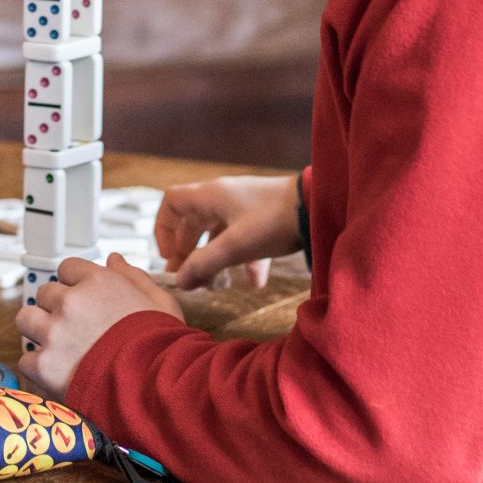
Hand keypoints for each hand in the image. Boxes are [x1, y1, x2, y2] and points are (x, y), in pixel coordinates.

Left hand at [14, 255, 184, 399]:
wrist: (155, 389)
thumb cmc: (163, 347)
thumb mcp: (159, 303)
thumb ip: (134, 277)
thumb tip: (114, 259)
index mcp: (98, 282)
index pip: (67, 268)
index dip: (74, 285)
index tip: (81, 300)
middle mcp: (71, 302)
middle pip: (45, 293)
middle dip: (56, 308)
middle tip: (73, 328)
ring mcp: (55, 333)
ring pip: (26, 319)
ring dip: (38, 330)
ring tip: (57, 347)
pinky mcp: (45, 365)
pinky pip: (26, 359)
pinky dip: (38, 367)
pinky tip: (57, 373)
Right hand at [154, 174, 301, 290]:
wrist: (318, 207)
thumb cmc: (273, 221)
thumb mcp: (236, 246)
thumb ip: (205, 264)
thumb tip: (179, 281)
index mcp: (211, 196)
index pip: (172, 202)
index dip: (164, 228)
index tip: (169, 255)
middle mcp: (224, 197)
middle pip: (193, 222)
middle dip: (188, 251)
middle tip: (187, 278)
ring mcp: (245, 206)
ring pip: (218, 232)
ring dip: (215, 259)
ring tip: (216, 285)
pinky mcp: (264, 217)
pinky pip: (245, 238)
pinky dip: (245, 260)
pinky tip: (256, 283)